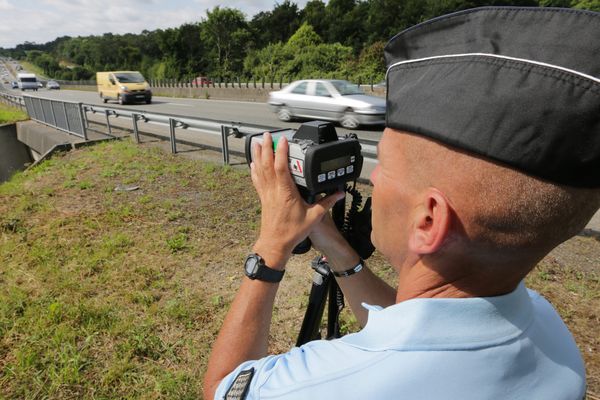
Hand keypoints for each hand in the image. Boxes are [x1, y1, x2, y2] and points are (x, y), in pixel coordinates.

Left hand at [250, 133, 343, 267]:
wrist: (275, 244)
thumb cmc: (292, 232)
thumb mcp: (314, 217)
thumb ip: (326, 203)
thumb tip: (338, 194)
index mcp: (286, 193)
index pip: (281, 167)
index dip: (281, 152)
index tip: (282, 140)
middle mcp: (274, 191)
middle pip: (267, 164)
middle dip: (267, 148)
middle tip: (267, 135)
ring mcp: (267, 194)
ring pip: (260, 170)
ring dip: (258, 155)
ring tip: (258, 142)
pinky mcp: (263, 198)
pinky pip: (257, 180)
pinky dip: (255, 170)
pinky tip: (253, 163)